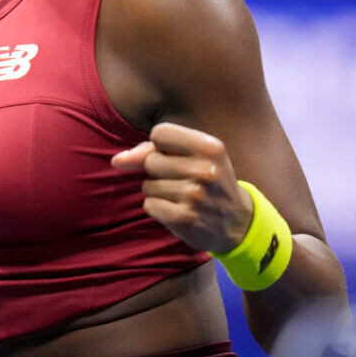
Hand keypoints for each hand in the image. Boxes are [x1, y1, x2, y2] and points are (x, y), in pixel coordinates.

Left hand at [111, 122, 254, 253]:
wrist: (238, 223)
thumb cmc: (209, 181)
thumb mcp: (194, 156)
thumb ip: (151, 150)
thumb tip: (116, 160)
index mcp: (210, 147)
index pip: (159, 133)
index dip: (160, 146)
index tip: (176, 156)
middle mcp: (205, 169)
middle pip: (151, 161)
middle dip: (159, 171)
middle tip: (184, 181)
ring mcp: (194, 195)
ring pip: (147, 185)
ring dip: (159, 192)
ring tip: (184, 197)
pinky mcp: (184, 218)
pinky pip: (149, 205)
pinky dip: (159, 209)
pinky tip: (179, 211)